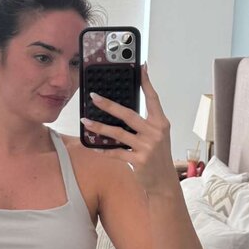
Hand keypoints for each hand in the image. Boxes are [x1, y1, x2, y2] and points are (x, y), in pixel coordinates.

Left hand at [81, 63, 175, 194]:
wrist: (164, 182)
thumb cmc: (157, 156)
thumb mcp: (157, 136)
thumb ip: (145, 122)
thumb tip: (122, 109)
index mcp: (161, 123)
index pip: (152, 98)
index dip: (146, 82)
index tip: (140, 67)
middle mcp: (155, 132)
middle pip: (128, 114)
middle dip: (109, 105)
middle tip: (94, 97)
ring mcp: (147, 147)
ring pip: (118, 133)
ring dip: (99, 127)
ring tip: (85, 121)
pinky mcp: (139, 160)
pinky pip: (116, 153)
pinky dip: (103, 149)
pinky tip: (92, 146)